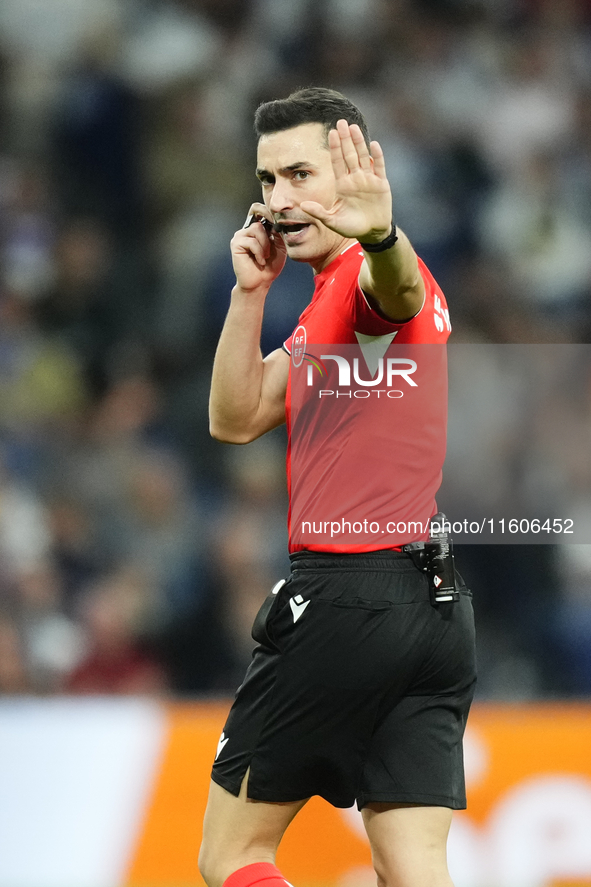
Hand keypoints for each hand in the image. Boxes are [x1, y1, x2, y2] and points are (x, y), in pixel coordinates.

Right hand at [231, 203, 286, 292]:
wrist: (260, 283)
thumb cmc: (270, 266)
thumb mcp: (280, 246)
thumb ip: (278, 232)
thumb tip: (277, 220)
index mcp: (257, 228)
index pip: (258, 209)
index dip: (267, 209)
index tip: (278, 220)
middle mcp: (247, 230)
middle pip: (260, 218)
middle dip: (270, 234)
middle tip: (272, 248)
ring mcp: (240, 236)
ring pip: (256, 229)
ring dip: (265, 245)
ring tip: (265, 257)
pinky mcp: (236, 244)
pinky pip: (251, 241)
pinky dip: (259, 252)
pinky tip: (260, 261)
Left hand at [300, 120, 391, 241]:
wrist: (372, 233)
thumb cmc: (351, 227)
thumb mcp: (332, 221)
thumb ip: (319, 212)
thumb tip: (303, 205)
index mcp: (342, 185)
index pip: (337, 162)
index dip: (335, 147)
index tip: (331, 133)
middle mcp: (355, 178)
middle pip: (349, 155)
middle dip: (345, 139)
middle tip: (341, 122)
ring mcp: (368, 180)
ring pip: (363, 156)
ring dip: (359, 142)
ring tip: (354, 127)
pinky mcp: (381, 184)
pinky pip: (379, 167)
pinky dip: (377, 156)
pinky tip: (374, 144)